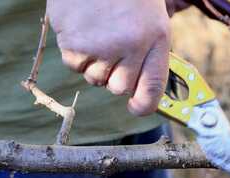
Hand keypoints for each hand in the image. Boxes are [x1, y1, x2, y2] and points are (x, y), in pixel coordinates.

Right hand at [47, 0, 188, 115]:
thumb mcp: (150, 17)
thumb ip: (148, 52)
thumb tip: (138, 91)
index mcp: (156, 37)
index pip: (152, 87)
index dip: (144, 105)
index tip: (136, 108)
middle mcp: (131, 45)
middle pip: (119, 88)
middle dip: (114, 76)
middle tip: (111, 49)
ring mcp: (102, 46)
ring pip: (94, 79)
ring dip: (93, 63)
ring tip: (96, 33)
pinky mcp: (74, 43)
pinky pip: (74, 66)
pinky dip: (75, 53)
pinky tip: (81, 29)